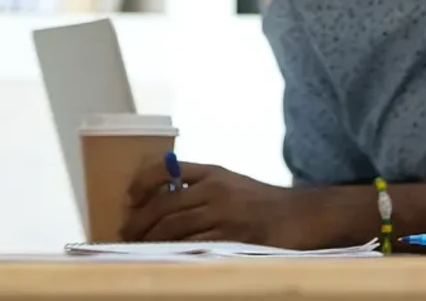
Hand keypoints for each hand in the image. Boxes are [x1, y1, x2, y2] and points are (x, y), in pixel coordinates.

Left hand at [121, 162, 343, 249]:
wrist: (302, 216)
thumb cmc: (264, 204)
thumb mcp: (232, 185)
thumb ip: (202, 189)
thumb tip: (162, 204)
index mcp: (214, 172)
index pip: (168, 169)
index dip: (142, 182)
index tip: (128, 197)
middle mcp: (216, 188)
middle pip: (164, 204)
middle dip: (139, 221)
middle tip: (124, 233)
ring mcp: (223, 213)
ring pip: (173, 226)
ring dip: (149, 239)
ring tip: (136, 248)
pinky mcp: (231, 236)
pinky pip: (192, 244)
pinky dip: (172, 251)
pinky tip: (162, 257)